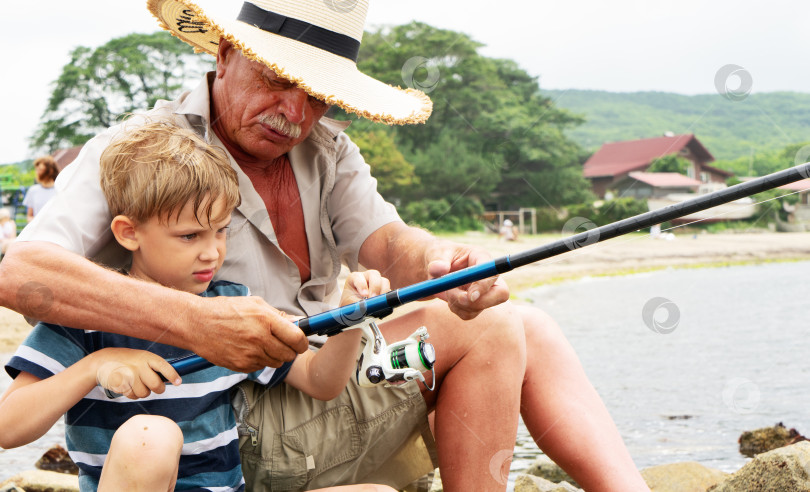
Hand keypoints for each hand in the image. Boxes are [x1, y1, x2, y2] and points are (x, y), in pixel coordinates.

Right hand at [94, 348, 180, 399]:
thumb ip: (153, 366)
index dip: (172, 375)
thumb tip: (169, 379)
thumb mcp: (140, 357)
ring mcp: (129, 375)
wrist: (102, 361)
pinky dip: (132, 394)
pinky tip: (128, 386)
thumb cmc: (126, 361)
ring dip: (143, 392)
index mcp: (146, 356)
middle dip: (158, 389)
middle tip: (157, 388)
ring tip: (136, 384)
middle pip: (156, 385)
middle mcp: (139, 365)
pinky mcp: (121, 384)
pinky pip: (133, 396)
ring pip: (145, 393)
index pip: (163, 366)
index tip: (178, 382)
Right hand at [186, 295, 309, 372]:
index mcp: (266, 320)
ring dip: (274, 356)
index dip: (302, 342)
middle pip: (288, 354)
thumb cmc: (225, 310)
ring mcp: (250, 354)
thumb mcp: (255, 304)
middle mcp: (259, 338)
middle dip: (289, 350)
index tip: (301, 342)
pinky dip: (259, 361)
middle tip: (282, 344)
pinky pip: (259, 367)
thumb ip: (278, 315)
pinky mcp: (240, 365)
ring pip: (275, 363)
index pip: (297, 338)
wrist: (197, 323)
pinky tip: (249, 349)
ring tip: (262, 345)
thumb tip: (298, 322)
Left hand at [340, 270, 390, 305]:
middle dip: (375, 286)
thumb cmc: (350, 304)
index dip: (362, 285)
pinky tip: (383, 304)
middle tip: (373, 298)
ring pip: (384, 281)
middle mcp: (366, 277)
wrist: (355, 309)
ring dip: (383, 292)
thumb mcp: (350, 304)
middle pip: (374, 274)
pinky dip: (387, 298)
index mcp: (355, 277)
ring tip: (379, 302)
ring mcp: (377, 282)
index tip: (364, 295)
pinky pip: (389, 291)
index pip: (358, 277)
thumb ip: (358, 305)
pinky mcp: (384, 290)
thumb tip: (367, 307)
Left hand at [425, 242, 509, 319]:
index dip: (484, 285)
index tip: (470, 296)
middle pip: (500, 294)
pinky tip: (449, 298)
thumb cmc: (438, 255)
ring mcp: (484, 290)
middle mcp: (487, 275)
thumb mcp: (435, 253)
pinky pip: (470, 314)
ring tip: (446, 291)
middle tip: (457, 299)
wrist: (435, 267)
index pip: (492, 272)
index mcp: (481, 257)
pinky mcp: (477, 303)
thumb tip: (439, 269)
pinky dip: (457, 310)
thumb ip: (437, 260)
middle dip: (479, 302)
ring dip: (460, 304)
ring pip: (481, 307)